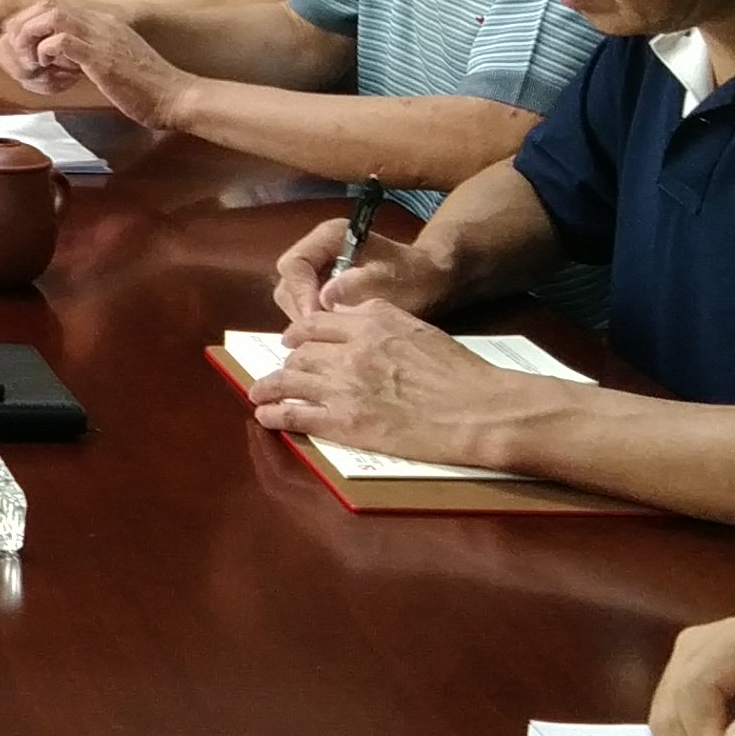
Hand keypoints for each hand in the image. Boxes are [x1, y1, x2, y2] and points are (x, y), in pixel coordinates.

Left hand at [0, 1, 193, 126]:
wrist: (175, 96)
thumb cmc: (145, 86)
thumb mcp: (111, 59)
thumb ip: (86, 51)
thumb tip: (57, 53)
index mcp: (103, 20)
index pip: (56, 3)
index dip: (32, 20)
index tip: (26, 44)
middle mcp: (101, 21)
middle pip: (47, 3)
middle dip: (25, 25)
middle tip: (21, 52)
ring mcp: (102, 36)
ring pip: (51, 16)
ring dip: (32, 37)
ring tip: (33, 60)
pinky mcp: (101, 57)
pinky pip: (61, 41)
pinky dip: (46, 53)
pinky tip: (51, 69)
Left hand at [246, 299, 544, 471]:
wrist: (476, 410)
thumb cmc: (458, 372)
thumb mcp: (416, 328)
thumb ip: (379, 318)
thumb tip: (348, 313)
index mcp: (369, 323)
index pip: (316, 323)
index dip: (299, 334)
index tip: (293, 342)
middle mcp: (348, 351)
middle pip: (299, 352)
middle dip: (288, 362)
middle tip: (284, 372)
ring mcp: (342, 387)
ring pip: (288, 380)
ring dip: (269, 387)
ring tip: (258, 394)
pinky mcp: (343, 422)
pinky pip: (294, 415)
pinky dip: (274, 414)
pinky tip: (266, 416)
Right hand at [270, 215, 445, 323]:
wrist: (431, 278)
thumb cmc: (413, 276)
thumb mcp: (390, 280)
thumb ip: (358, 286)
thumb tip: (325, 298)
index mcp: (329, 236)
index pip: (295, 264)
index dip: (301, 293)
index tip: (316, 318)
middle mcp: (317, 248)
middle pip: (290, 281)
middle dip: (301, 308)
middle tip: (319, 334)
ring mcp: (318, 267)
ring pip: (293, 296)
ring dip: (305, 317)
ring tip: (326, 337)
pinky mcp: (322, 285)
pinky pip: (306, 304)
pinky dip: (314, 321)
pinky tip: (331, 334)